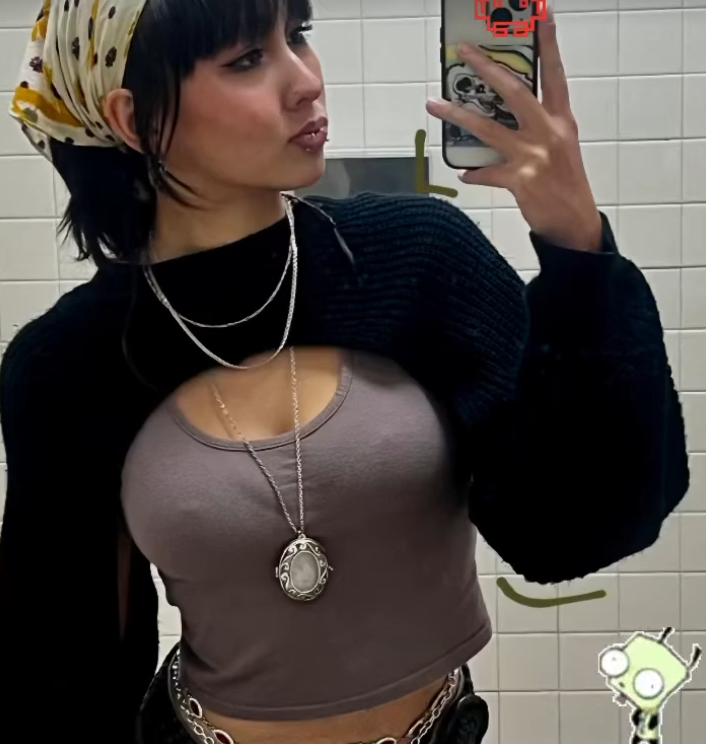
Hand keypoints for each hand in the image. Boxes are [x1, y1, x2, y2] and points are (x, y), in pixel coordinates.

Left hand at [426, 7, 602, 252]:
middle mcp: (549, 133)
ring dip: (458, 116)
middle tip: (465, 52)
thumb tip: (501, 120)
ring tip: (434, 105)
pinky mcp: (521, 180)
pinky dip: (474, 173)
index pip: (555, 74)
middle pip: (515, 92)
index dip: (549, 43)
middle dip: (488, 69)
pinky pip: (487, 173)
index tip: (542, 14)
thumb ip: (536, 129)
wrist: (575, 223)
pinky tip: (465, 173)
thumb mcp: (560, 148)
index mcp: (561, 121)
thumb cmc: (565, 184)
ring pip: (489, 128)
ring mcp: (534, 156)